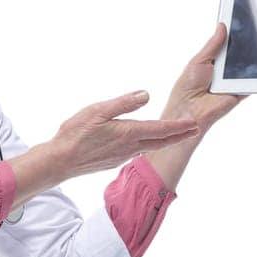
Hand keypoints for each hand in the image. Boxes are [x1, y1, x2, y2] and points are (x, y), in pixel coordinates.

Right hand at [53, 90, 199, 181]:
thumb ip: (123, 103)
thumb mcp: (98, 110)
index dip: (179, 126)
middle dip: (179, 135)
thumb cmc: (75, 134)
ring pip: (149, 147)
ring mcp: (122, 156)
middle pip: (160, 141)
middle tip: (194, 130)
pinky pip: (136, 152)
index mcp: (128, 133)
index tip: (195, 123)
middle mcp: (129, 147)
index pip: (161, 129)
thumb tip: (145, 95)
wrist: (61, 161)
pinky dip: (148, 145)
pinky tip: (145, 143)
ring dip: (165, 141)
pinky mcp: (114, 161)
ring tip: (175, 135)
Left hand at [159, 23, 246, 138]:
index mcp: (213, 61)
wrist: (189, 112)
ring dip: (253, 54)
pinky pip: (253, 80)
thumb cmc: (186, 88)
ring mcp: (234, 80)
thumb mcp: (198, 60)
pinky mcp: (241, 91)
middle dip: (247, 40)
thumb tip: (222, 25)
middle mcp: (225, 70)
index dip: (235, 31)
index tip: (243, 14)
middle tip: (256, 23)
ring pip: (248, 64)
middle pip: (240, 51)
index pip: (228, 43)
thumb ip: (213, 45)